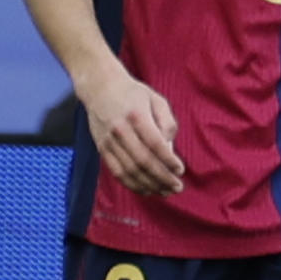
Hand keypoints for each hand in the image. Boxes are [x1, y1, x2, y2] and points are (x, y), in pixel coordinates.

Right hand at [76, 66, 184, 195]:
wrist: (100, 87)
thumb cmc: (133, 93)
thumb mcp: (156, 99)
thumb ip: (167, 121)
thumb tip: (169, 147)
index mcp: (136, 115)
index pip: (155, 144)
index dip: (168, 160)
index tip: (180, 170)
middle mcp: (121, 130)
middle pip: (143, 161)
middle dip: (162, 178)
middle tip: (177, 187)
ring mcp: (109, 141)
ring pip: (130, 171)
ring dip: (149, 185)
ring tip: (165, 192)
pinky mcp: (102, 149)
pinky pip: (117, 172)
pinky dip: (132, 185)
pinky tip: (146, 190)